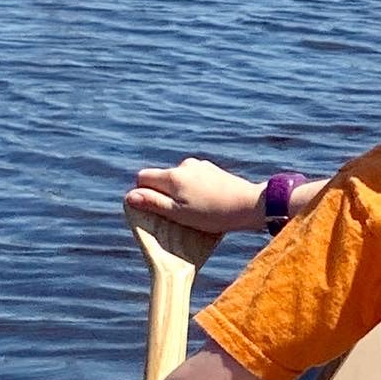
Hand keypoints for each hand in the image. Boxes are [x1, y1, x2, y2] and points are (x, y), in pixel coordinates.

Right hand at [125, 158, 266, 234]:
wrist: (251, 204)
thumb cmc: (213, 214)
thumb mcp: (179, 214)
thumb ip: (154, 203)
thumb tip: (130, 196)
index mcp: (172, 176)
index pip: (142, 177)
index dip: (144, 194)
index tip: (157, 209)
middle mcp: (184, 165)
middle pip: (161, 178)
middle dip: (164, 194)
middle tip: (179, 214)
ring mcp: (200, 166)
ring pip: (179, 179)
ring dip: (181, 193)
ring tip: (197, 209)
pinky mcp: (213, 170)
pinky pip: (194, 179)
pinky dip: (195, 190)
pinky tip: (209, 202)